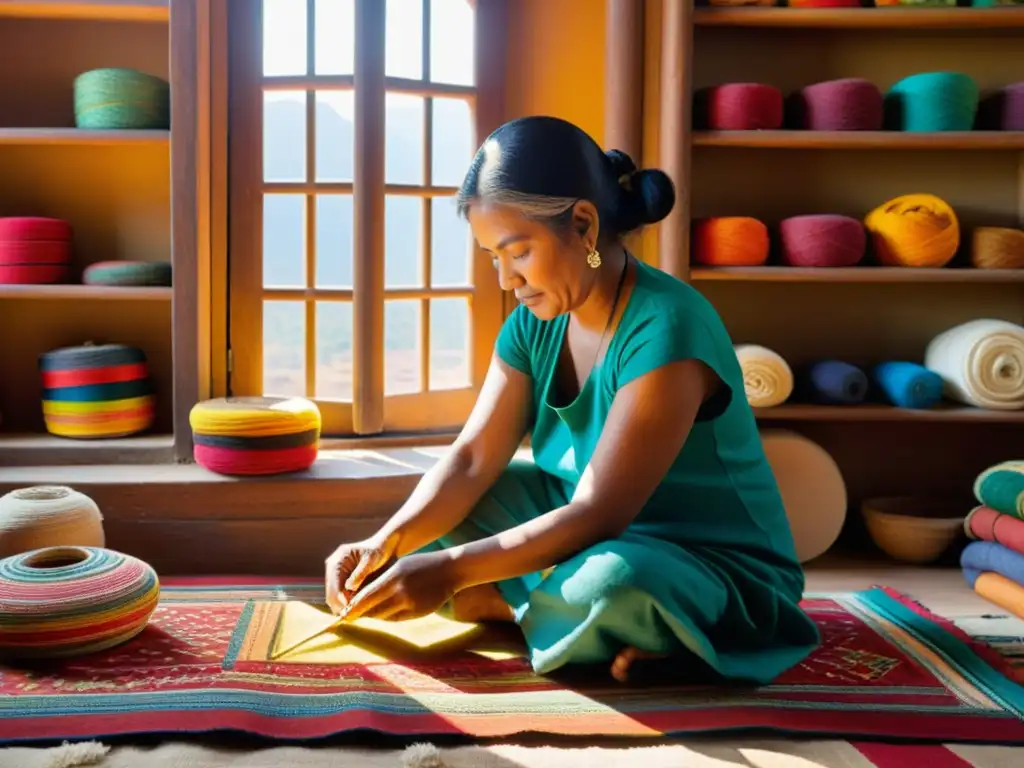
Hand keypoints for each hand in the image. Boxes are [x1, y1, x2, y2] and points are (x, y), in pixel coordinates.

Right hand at [324, 534, 396, 614]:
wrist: (382, 547)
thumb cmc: (378, 550)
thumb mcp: (371, 559)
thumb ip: (360, 572)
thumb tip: (349, 587)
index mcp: (337, 560)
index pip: (333, 583)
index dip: (339, 597)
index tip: (348, 608)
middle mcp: (332, 567)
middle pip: (330, 591)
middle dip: (339, 604)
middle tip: (350, 616)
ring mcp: (335, 574)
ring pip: (333, 595)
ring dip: (341, 605)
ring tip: (353, 615)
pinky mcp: (340, 580)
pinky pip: (339, 595)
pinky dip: (345, 603)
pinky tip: (354, 609)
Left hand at [340, 551, 456, 622]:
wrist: (449, 570)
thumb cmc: (421, 565)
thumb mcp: (399, 566)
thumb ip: (381, 581)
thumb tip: (362, 597)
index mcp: (393, 577)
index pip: (366, 597)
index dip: (353, 607)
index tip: (342, 614)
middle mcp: (400, 592)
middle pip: (373, 609)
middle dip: (360, 614)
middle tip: (348, 617)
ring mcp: (410, 604)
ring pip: (383, 616)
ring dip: (373, 616)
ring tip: (365, 614)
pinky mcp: (417, 613)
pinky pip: (396, 619)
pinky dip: (387, 617)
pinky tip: (383, 613)